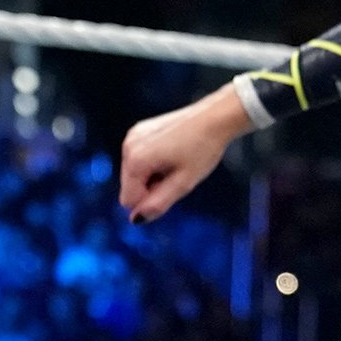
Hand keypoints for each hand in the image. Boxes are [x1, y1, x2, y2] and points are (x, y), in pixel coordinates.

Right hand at [119, 87, 247, 224]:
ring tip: (175, 164)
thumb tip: (136, 220)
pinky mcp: (139, 130)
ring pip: (134, 173)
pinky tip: (172, 154)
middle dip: (151, 188)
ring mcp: (132, 136)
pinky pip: (139, 159)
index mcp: (136, 160)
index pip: (129, 200)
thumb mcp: (183, 184)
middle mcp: (128, 146)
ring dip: (153, 177)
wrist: (213, 119)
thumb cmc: (201, 151)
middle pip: (130, 187)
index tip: (172, 187)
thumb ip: (158, 204)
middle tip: (176, 175)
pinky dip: (153, 163)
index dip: (151, 201)